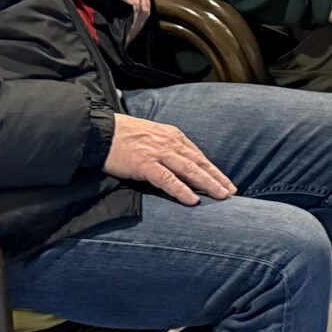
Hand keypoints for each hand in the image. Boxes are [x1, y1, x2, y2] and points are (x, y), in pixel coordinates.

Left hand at [86, 0, 150, 38]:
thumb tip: (99, 17)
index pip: (134, 4)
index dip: (130, 23)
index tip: (122, 38)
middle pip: (143, 9)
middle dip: (135, 28)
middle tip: (124, 43)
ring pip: (146, 8)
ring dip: (138, 24)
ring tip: (128, 38)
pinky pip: (145, 4)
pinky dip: (140, 17)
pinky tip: (131, 26)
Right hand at [105, 114, 235, 206]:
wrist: (100, 131)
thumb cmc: (123, 135)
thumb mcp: (152, 136)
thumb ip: (167, 148)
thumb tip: (181, 163)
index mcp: (173, 136)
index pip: (198, 155)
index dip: (213, 170)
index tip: (226, 182)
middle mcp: (170, 142)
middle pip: (199, 163)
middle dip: (217, 178)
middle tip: (231, 192)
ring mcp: (158, 153)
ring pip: (189, 170)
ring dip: (207, 184)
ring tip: (221, 196)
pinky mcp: (145, 164)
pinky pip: (167, 179)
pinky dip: (181, 190)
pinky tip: (193, 200)